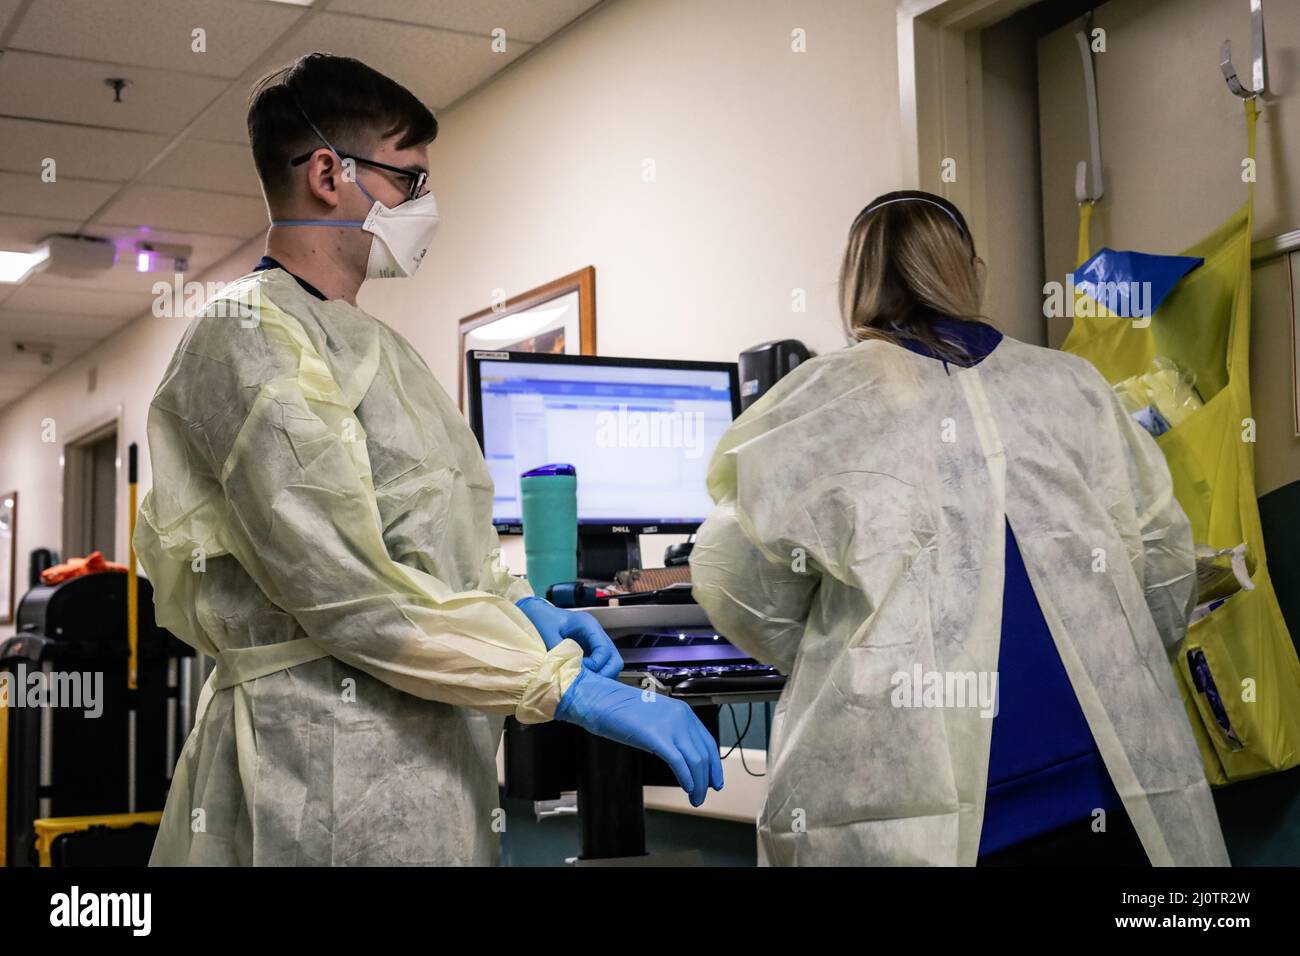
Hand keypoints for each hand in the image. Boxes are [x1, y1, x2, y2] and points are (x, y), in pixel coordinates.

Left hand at [515, 597, 622, 677]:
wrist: (536, 613)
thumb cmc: (542, 618)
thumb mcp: (547, 632)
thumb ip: (557, 650)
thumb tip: (566, 671)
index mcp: (589, 626)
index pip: (604, 649)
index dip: (596, 665)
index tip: (581, 672)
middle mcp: (596, 635)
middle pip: (614, 659)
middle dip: (604, 674)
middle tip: (588, 684)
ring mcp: (593, 645)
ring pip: (609, 665)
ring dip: (599, 677)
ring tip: (582, 683)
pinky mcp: (588, 653)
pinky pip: (599, 668)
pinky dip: (593, 676)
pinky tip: (580, 681)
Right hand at [554, 669, 724, 806]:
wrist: (601, 699)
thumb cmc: (621, 710)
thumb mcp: (654, 718)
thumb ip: (670, 732)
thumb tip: (679, 756)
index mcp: (683, 712)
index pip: (708, 742)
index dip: (714, 764)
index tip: (714, 780)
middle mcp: (682, 717)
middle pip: (705, 754)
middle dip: (707, 779)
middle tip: (703, 794)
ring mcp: (670, 726)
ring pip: (696, 761)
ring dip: (699, 784)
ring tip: (695, 797)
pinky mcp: (657, 737)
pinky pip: (679, 762)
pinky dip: (687, 778)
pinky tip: (687, 787)